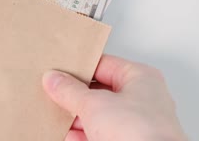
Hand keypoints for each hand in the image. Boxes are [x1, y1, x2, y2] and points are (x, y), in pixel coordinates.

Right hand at [43, 55, 186, 140]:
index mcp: (141, 78)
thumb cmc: (141, 133)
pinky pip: (102, 135)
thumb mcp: (94, 105)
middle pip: (101, 92)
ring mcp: (137, 124)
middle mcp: (143, 99)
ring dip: (78, 119)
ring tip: (58, 119)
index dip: (79, 69)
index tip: (58, 73)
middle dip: (76, 97)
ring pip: (101, 116)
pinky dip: (84, 135)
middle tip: (55, 96)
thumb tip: (55, 80)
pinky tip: (69, 137)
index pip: (104, 64)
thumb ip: (70, 91)